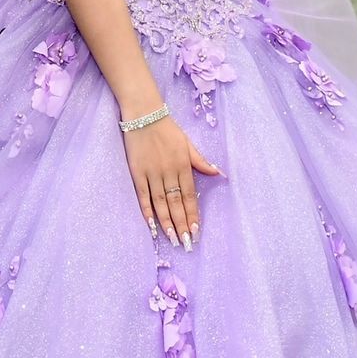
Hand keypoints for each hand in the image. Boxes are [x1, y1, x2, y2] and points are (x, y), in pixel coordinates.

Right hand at [122, 113, 221, 249]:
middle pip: (176, 203)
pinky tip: (152, 224)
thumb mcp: (188, 143)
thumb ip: (201, 161)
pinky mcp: (137, 172)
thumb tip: (219, 173)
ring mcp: (152, 173)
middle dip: (182, 224)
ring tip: (172, 238)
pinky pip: (143, 195)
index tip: (196, 231)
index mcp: (183, 165)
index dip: (193, 214)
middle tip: (186, 243)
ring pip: (160, 202)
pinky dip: (147, 210)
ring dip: (167, 222)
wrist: (144, 114)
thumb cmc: (167, 129)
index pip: (189, 196)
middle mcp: (169, 172)